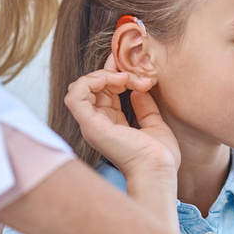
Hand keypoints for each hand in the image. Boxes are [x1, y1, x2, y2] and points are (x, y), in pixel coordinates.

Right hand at [63, 54, 179, 177]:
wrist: (158, 170)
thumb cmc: (159, 156)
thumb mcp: (154, 125)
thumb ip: (145, 108)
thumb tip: (139, 90)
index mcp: (111, 124)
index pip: (104, 91)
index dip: (114, 73)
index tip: (132, 63)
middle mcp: (97, 124)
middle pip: (94, 86)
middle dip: (115, 71)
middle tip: (137, 74)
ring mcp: (91, 125)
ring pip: (81, 87)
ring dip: (104, 75)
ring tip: (126, 78)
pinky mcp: (90, 125)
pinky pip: (75, 95)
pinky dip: (91, 81)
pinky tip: (115, 80)